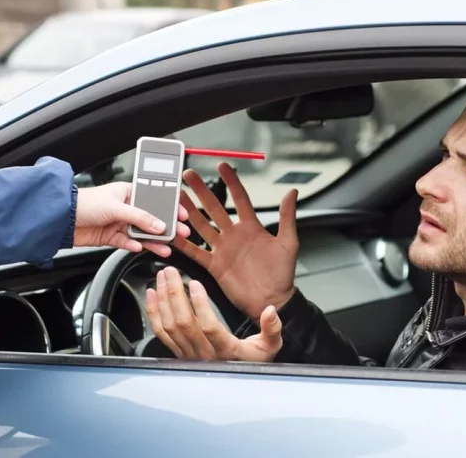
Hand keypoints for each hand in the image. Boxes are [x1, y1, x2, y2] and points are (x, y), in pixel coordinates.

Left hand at [74, 182, 189, 256]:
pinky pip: (127, 243)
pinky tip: (140, 248)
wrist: (61, 219)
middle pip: (151, 218)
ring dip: (153, 241)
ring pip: (141, 233)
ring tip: (166, 248)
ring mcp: (118, 223)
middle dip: (166, 227)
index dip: (169, 207)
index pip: (155, 199)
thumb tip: (158, 225)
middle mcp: (125, 207)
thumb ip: (139, 217)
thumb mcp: (116, 207)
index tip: (182, 214)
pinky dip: (134, 246)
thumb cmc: (84, 202)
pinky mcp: (111, 236)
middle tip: (181, 233)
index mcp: (128, 192)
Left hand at [146, 267, 281, 361]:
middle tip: (170, 271)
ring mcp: (188, 354)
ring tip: (161, 278)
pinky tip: (151, 295)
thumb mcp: (270, 346)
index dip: (199, 305)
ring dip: (163, 300)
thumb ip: (272, 328)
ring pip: (170, 327)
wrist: (238, 383)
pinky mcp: (178, 352)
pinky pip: (161, 333)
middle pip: (183, 324)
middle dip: (173, 294)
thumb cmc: (253, 361)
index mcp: (226, 350)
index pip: (209, 327)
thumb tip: (270, 311)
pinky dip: (153, 313)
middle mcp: (204, 354)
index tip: (194, 284)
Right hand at [173, 162, 298, 321]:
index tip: (222, 166)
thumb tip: (292, 192)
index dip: (231, 182)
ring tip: (177, 196)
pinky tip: (174, 233)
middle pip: (214, 208)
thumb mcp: (288, 243)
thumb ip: (287, 217)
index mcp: (251, 228)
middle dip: (202, 191)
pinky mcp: (214, 265)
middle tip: (189, 175)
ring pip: (202, 225)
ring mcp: (222, 249)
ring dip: (189, 211)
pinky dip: (184, 243)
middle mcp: (234, 235)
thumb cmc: (282, 275)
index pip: (239, 199)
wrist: (272, 300)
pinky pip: (196, 251)